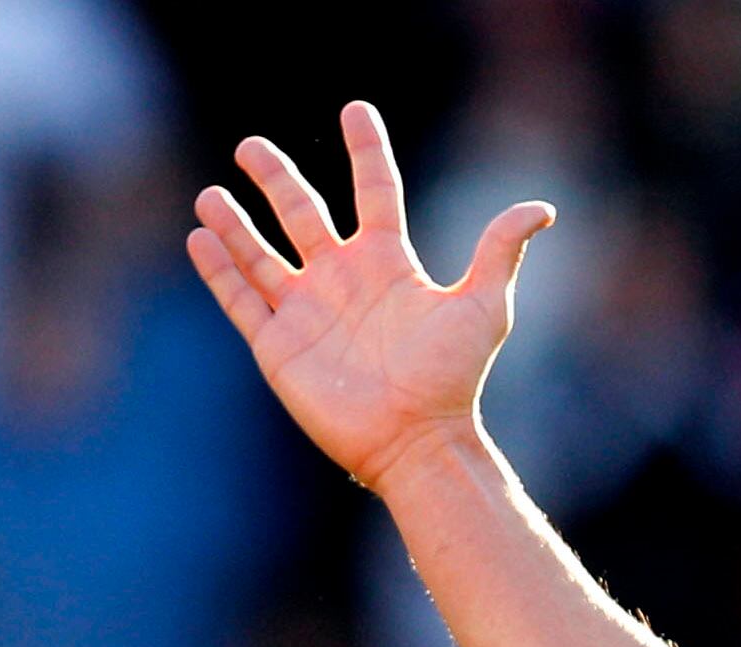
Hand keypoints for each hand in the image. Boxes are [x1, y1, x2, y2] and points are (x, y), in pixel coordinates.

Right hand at [187, 102, 554, 492]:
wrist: (418, 442)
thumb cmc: (453, 379)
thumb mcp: (484, 309)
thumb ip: (500, 253)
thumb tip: (541, 208)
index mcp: (388, 263)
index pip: (375, 192)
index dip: (367, 151)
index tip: (356, 110)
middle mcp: (342, 279)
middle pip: (302, 213)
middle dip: (275, 178)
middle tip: (250, 147)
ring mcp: (306, 311)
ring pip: (259, 255)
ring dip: (234, 224)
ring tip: (211, 194)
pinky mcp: (278, 346)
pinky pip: (240, 300)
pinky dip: (218, 271)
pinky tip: (200, 239)